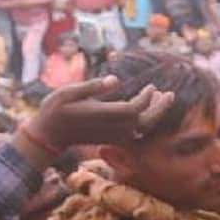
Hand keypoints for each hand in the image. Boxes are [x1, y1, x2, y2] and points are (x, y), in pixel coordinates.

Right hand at [24, 75, 178, 152]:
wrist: (50, 135)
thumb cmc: (56, 109)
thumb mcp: (69, 92)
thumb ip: (93, 86)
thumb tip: (116, 80)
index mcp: (103, 116)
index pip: (134, 109)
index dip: (146, 98)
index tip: (151, 86)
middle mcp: (112, 129)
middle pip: (145, 122)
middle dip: (159, 108)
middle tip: (169, 94)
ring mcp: (114, 136)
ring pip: (143, 129)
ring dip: (154, 114)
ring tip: (160, 96)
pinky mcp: (113, 140)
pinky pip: (137, 133)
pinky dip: (146, 122)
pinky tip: (146, 108)